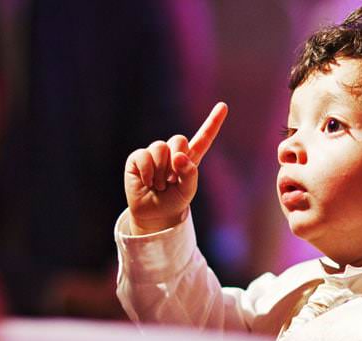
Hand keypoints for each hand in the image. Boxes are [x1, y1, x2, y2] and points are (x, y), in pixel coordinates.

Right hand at [124, 102, 227, 234]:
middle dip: (176, 160)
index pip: (204, 137)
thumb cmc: (174, 200)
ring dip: (161, 171)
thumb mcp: (188, 190)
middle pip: (179, 139)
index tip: (223, 106)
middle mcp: (173, 151)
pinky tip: (147, 182)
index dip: (213, 122)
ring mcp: (155, 153)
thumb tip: (178, 156)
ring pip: (160, 147)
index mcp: (191, 158)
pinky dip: (148, 172)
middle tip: (171, 179)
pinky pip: (144, 155)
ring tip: (160, 184)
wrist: (155, 213)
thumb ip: (189, 173)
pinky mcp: (138, 157)